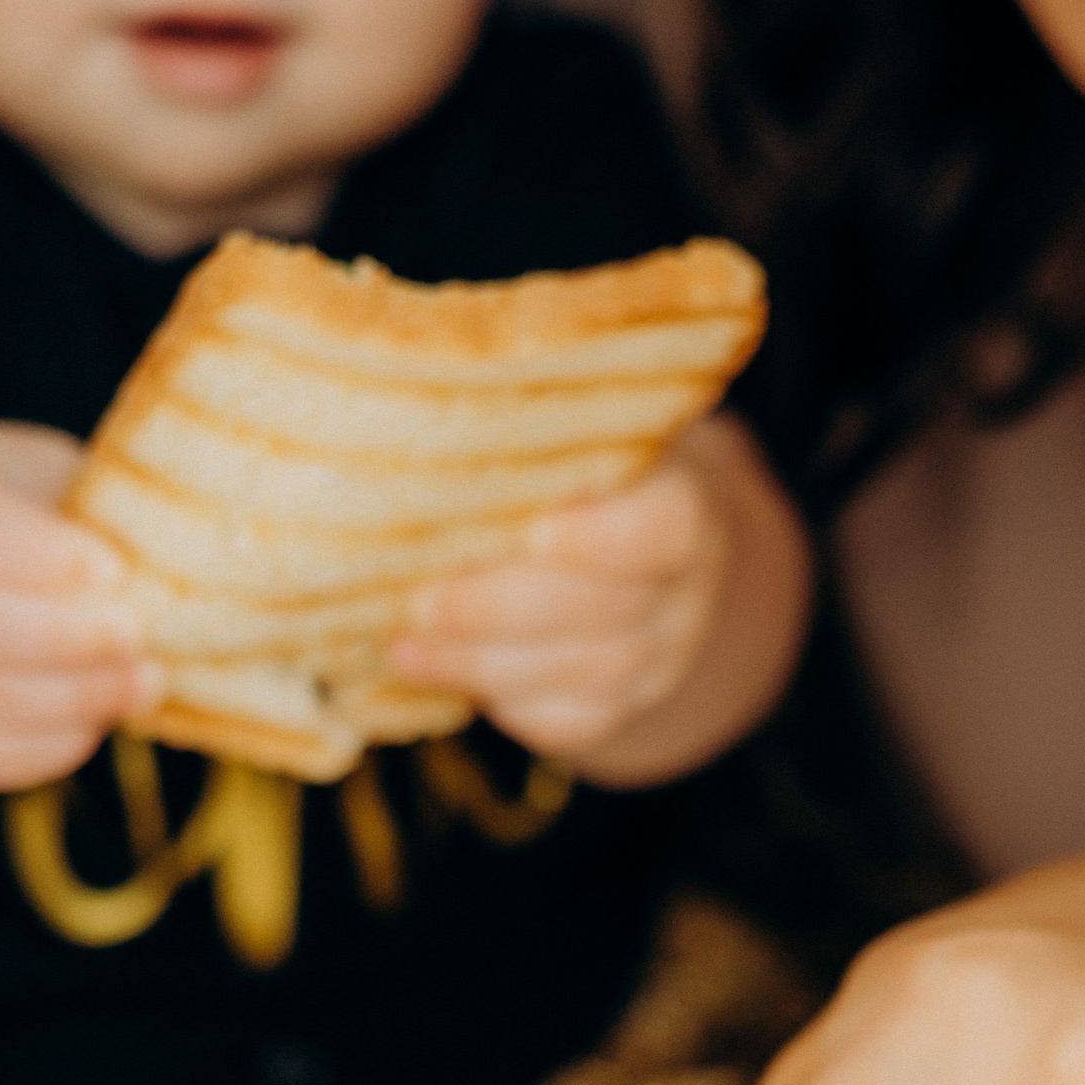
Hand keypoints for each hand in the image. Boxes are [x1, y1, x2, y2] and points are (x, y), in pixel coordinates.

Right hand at [0, 426, 152, 790]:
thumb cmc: (5, 518)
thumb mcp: (35, 479)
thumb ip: (87, 510)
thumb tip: (174, 568)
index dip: (31, 550)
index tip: (111, 569)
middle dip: (60, 637)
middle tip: (138, 639)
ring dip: (64, 699)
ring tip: (140, 685)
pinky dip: (42, 748)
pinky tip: (96, 724)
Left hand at [391, 415, 794, 778]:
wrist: (648, 555)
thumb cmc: (583, 469)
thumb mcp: (584, 428)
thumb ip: (530, 417)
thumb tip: (411, 364)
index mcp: (681, 500)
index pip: (665, 529)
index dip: (606, 539)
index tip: (538, 532)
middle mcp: (684, 586)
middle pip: (604, 612)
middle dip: (502, 610)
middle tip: (419, 600)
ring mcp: (657, 655)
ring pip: (578, 673)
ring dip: (480, 661)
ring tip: (400, 643)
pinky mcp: (616, 708)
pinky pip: (564, 720)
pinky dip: (494, 697)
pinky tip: (425, 670)